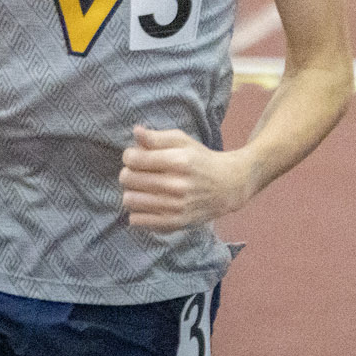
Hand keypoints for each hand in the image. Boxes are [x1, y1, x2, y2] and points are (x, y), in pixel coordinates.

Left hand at [119, 127, 252, 231]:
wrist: (228, 186)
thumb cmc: (200, 160)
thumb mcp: (183, 141)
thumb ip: (157, 137)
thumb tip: (136, 131)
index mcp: (179, 161)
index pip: (133, 158)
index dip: (129, 155)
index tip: (136, 156)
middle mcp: (177, 185)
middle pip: (127, 179)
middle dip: (128, 173)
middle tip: (139, 172)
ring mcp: (175, 207)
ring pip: (129, 200)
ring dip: (131, 192)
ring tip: (142, 189)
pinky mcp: (174, 223)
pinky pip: (136, 220)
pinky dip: (137, 211)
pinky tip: (148, 203)